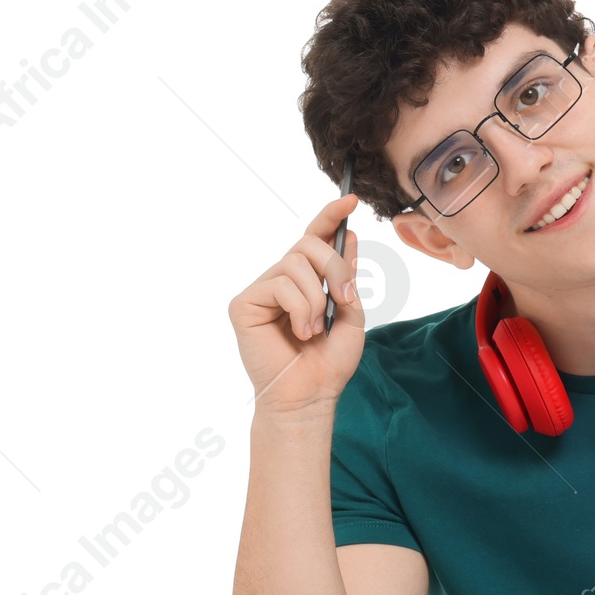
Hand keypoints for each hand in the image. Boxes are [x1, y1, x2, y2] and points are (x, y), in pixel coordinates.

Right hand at [228, 194, 365, 410]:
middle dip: (335, 267)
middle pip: (307, 244)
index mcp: (307, 281)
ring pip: (295, 264)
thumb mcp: (351, 315)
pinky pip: (279, 285)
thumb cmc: (328, 362)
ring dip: (316, 298)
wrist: (310, 395)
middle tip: (344, 298)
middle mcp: (282, 280)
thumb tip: (350, 236)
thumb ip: (347, 278)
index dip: (330, 216)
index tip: (350, 199)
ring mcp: (261, 290)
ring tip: (314, 329)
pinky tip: (299, 332)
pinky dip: (300, 309)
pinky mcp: (244, 303)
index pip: (315, 238)